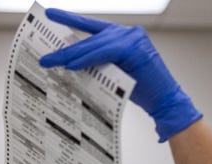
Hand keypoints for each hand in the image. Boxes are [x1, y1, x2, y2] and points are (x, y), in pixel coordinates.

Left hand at [39, 8, 201, 141]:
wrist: (165, 102)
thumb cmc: (143, 91)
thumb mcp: (116, 72)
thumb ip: (99, 63)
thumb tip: (71, 64)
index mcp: (124, 37)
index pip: (92, 27)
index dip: (70, 20)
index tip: (50, 15)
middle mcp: (129, 33)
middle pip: (91, 37)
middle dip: (67, 47)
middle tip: (46, 55)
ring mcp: (133, 38)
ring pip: (95, 44)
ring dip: (73, 55)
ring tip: (53, 62)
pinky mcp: (134, 49)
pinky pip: (104, 52)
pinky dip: (87, 59)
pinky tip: (72, 65)